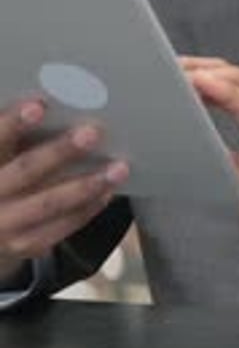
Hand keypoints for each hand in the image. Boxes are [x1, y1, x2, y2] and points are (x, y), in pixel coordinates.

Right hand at [0, 99, 128, 277]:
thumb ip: (13, 136)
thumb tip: (52, 102)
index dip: (13, 123)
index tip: (38, 105)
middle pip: (25, 172)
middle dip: (59, 152)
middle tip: (91, 132)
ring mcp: (5, 226)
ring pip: (48, 204)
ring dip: (86, 185)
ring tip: (118, 167)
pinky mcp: (23, 245)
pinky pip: (60, 227)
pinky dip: (86, 209)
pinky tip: (106, 191)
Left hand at [182, 57, 238, 251]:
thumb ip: (219, 157)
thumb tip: (187, 152)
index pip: (223, 84)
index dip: (194, 77)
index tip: (163, 77)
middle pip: (229, 75)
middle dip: (194, 69)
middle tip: (161, 68)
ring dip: (208, 76)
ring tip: (179, 73)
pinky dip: (232, 94)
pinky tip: (209, 87)